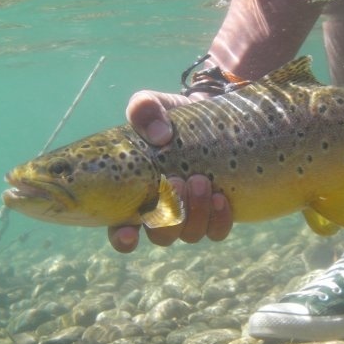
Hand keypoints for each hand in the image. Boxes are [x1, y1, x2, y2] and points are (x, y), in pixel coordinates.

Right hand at [107, 90, 232, 251]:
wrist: (214, 119)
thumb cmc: (174, 117)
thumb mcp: (155, 105)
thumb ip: (144, 110)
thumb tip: (159, 135)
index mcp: (135, 195)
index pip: (122, 231)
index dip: (124, 238)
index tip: (130, 231)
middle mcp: (162, 211)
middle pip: (161, 236)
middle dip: (169, 216)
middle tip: (177, 181)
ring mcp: (191, 215)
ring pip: (190, 234)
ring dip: (195, 213)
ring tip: (202, 181)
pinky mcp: (217, 213)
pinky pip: (217, 231)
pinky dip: (219, 219)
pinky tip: (221, 197)